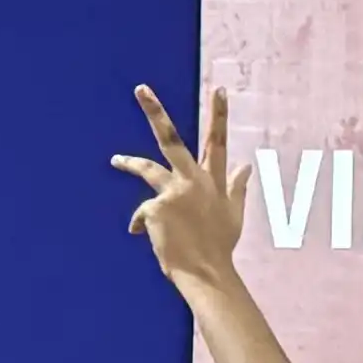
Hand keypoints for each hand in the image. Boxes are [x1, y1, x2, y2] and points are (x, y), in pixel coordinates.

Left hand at [117, 82, 243, 281]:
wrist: (206, 273)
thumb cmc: (220, 246)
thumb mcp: (234, 213)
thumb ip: (237, 187)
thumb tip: (246, 165)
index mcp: (212, 181)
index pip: (218, 142)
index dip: (219, 115)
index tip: (219, 90)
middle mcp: (192, 181)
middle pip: (172, 139)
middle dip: (156, 112)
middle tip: (141, 88)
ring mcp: (173, 193)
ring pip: (147, 168)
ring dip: (129, 162)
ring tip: (115, 160)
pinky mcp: (156, 209)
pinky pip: (142, 212)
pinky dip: (142, 224)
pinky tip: (143, 235)